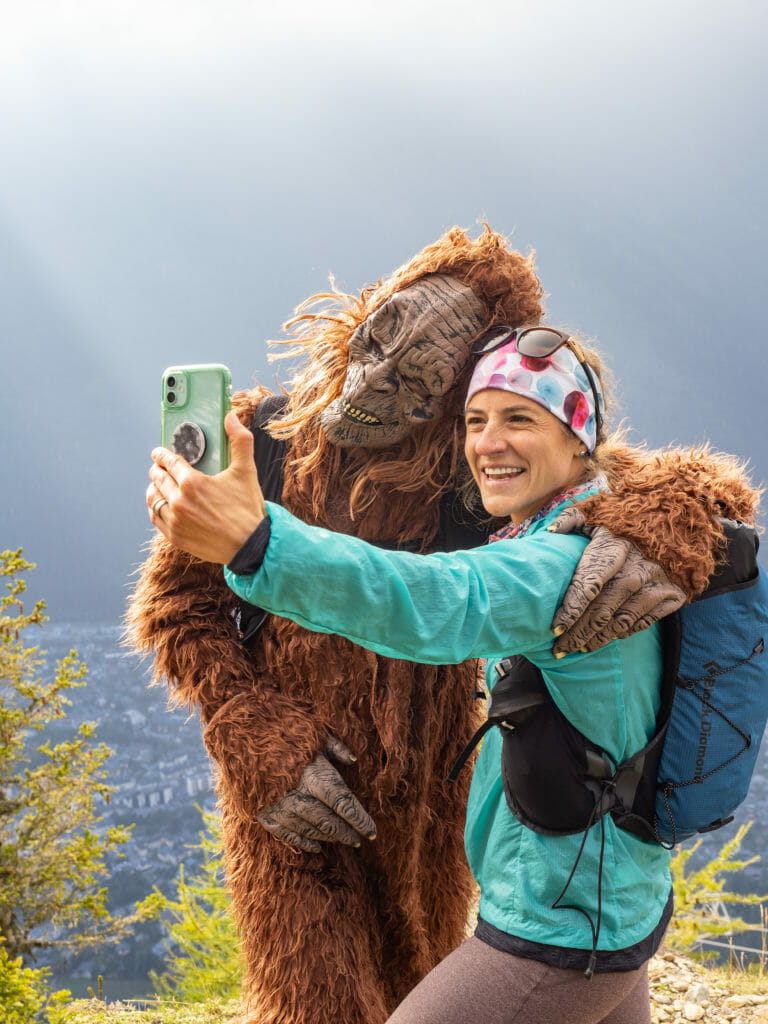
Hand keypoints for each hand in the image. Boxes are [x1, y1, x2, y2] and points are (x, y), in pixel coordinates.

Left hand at [147, 411, 266, 563]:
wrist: (251, 546)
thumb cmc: (248, 508)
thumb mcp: (246, 471)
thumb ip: (239, 441)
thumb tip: (231, 417)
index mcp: (192, 482)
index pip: (169, 462)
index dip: (162, 454)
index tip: (159, 452)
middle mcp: (179, 501)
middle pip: (158, 478)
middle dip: (157, 469)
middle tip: (159, 467)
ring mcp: (175, 520)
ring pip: (153, 497)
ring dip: (154, 488)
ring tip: (158, 484)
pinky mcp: (175, 536)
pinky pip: (156, 517)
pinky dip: (156, 508)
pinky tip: (161, 504)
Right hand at [257, 736, 376, 854]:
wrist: (245, 745)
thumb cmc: (286, 740)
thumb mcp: (314, 737)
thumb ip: (336, 749)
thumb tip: (354, 760)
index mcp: (315, 777)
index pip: (344, 804)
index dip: (360, 820)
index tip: (373, 832)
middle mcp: (299, 797)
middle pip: (330, 823)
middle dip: (347, 833)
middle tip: (359, 840)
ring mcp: (282, 810)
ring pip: (313, 831)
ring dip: (330, 838)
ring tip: (343, 840)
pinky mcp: (266, 817)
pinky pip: (290, 836)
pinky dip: (305, 843)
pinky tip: (317, 847)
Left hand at [549, 506, 685, 654]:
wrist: (674, 527)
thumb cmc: (623, 525)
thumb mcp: (598, 515)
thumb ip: (572, 519)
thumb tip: (552, 531)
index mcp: (614, 549)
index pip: (589, 585)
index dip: (571, 609)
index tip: (554, 627)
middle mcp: (636, 568)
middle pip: (601, 610)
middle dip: (577, 633)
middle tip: (559, 648)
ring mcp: (655, 584)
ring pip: (620, 621)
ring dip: (596, 639)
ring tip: (576, 648)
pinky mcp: (671, 596)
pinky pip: (642, 623)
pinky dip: (621, 635)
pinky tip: (602, 641)